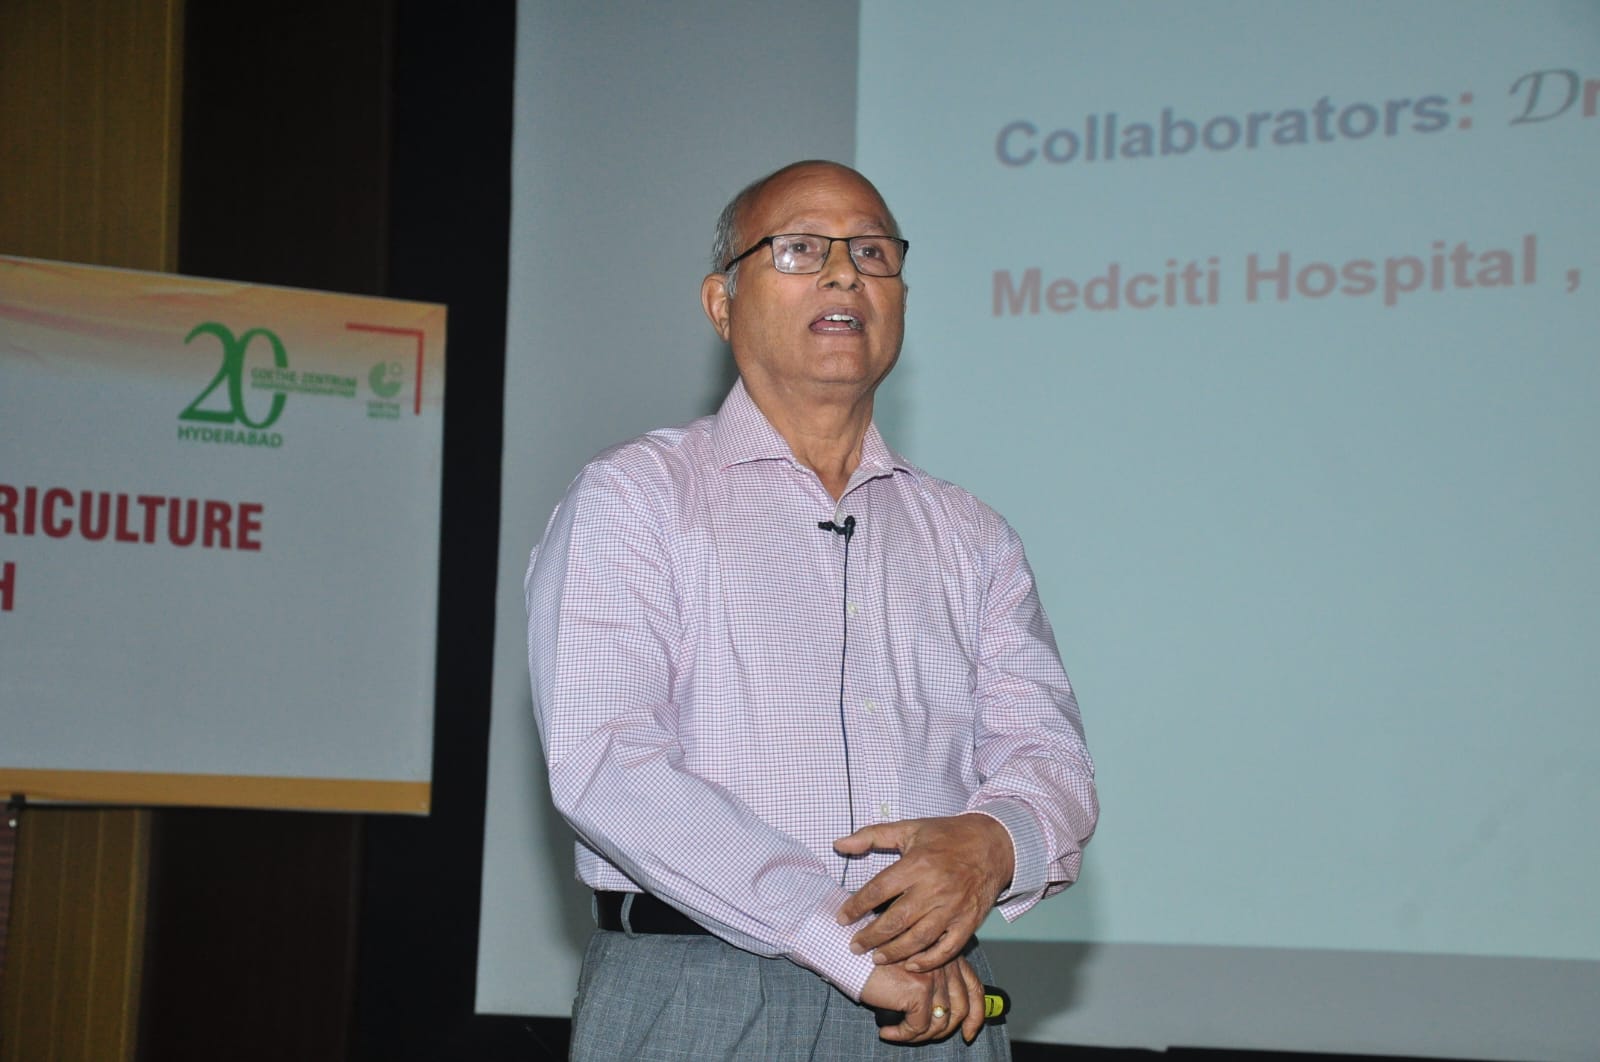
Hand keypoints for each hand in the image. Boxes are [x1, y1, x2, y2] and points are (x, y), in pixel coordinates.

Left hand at [834, 813, 1012, 971]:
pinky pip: (948, 948)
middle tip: (854, 946)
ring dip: (895, 952)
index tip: (842, 918)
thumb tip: (839, 844)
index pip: (878, 890)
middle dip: (871, 936)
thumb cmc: (947, 836)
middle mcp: (934, 888)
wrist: (993, 844)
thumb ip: (871, 836)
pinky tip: (912, 964)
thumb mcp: (909, 828)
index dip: (856, 906)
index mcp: (917, 864)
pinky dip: (929, 961)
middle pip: (896, 920)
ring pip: (919, 938)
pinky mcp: (969, 921)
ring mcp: (953, 907)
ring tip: (877, 958)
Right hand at [859, 955, 986, 1043]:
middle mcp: (945, 963)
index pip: (974, 987)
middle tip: (927, 1039)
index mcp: (946, 954)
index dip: (976, 1014)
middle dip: (948, 1031)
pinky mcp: (919, 989)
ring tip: (900, 1033)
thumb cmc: (872, 958)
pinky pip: (918, 1027)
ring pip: (939, 1022)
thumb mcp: (908, 964)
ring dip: (919, 1036)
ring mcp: (934, 976)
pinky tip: (886, 1031)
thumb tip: (942, 1014)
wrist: (849, 950)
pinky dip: (902, 1035)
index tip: (968, 1032)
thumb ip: (930, 978)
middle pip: (961, 1008)